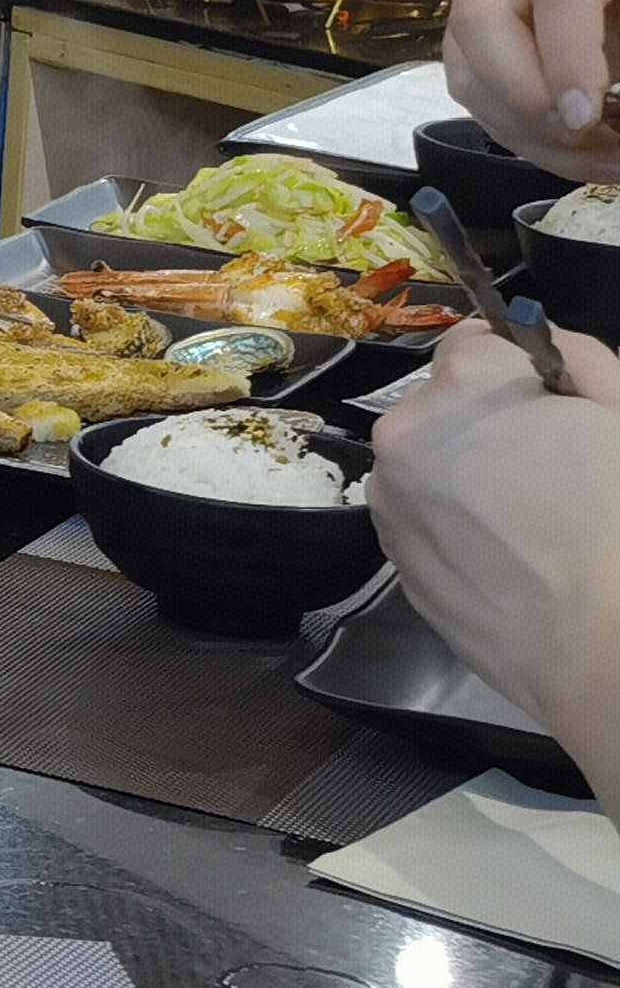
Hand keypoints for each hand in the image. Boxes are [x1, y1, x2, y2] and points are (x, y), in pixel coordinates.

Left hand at [372, 321, 619, 796]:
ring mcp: (389, 503)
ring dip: (462, 473)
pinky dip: (454, 524)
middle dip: (487, 422)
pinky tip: (511, 559)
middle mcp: (404, 435)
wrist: (603, 650)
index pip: (475, 342)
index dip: (518, 369)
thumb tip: (543, 338)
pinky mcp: (393, 561)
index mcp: (463, 388)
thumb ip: (579, 360)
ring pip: (425, 462)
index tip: (554, 404)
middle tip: (555, 470)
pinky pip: (421, 517)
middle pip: (442, 404)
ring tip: (535, 523)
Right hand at [445, 0, 619, 178]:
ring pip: (467, 69)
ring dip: (524, 130)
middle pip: (482, 23)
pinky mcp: (475, 40)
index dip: (568, 59)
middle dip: (522, 95)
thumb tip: (590, 106)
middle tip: (575, 134)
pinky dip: (521, 136)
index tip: (585, 119)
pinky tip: (574, 156)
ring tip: (591, 160)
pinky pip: (476, 96)